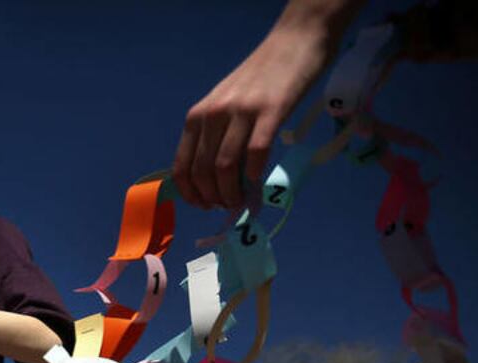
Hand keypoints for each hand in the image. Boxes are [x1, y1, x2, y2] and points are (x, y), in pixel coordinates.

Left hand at [173, 11, 341, 209]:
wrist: (295, 41)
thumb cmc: (261, 76)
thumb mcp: (225, 103)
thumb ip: (216, 135)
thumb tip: (215, 179)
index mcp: (198, 116)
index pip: (182, 167)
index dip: (190, 194)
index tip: (203, 206)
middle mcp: (213, 115)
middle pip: (202, 172)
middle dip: (212, 198)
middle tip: (227, 206)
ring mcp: (241, 112)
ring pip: (224, 167)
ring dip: (231, 193)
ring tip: (240, 201)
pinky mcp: (270, 111)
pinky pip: (255, 153)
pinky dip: (253, 176)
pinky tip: (257, 184)